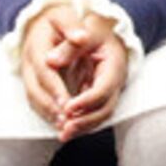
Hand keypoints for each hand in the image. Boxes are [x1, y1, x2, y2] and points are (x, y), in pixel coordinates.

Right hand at [17, 3, 82, 126]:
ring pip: (34, 99)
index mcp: (36, 46)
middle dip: (51, 108)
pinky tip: (60, 123)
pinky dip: (47, 113)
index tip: (68, 104)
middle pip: (35, 90)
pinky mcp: (32, 81)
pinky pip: (36, 101)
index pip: (45, 72)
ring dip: (48, 114)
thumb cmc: (55, 19)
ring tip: (65, 127)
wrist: (38, 20)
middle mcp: (28, 63)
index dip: (55, 89)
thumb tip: (80, 37)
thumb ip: (72, 26)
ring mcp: (27, 74)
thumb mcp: (64, 15)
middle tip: (67, 122)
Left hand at [52, 22, 129, 142]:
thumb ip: (69, 46)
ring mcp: (108, 92)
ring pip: (99, 116)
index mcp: (114, 66)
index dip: (87, 100)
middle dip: (85, 121)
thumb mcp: (86, 31)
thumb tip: (50, 60)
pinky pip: (92, 115)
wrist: (105, 34)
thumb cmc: (96, 31)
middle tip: (65, 127)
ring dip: (82, 127)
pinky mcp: (98, 98)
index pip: (103, 89)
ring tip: (63, 134)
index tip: (68, 107)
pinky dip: (80, 124)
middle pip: (105, 109)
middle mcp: (115, 83)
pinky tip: (64, 129)